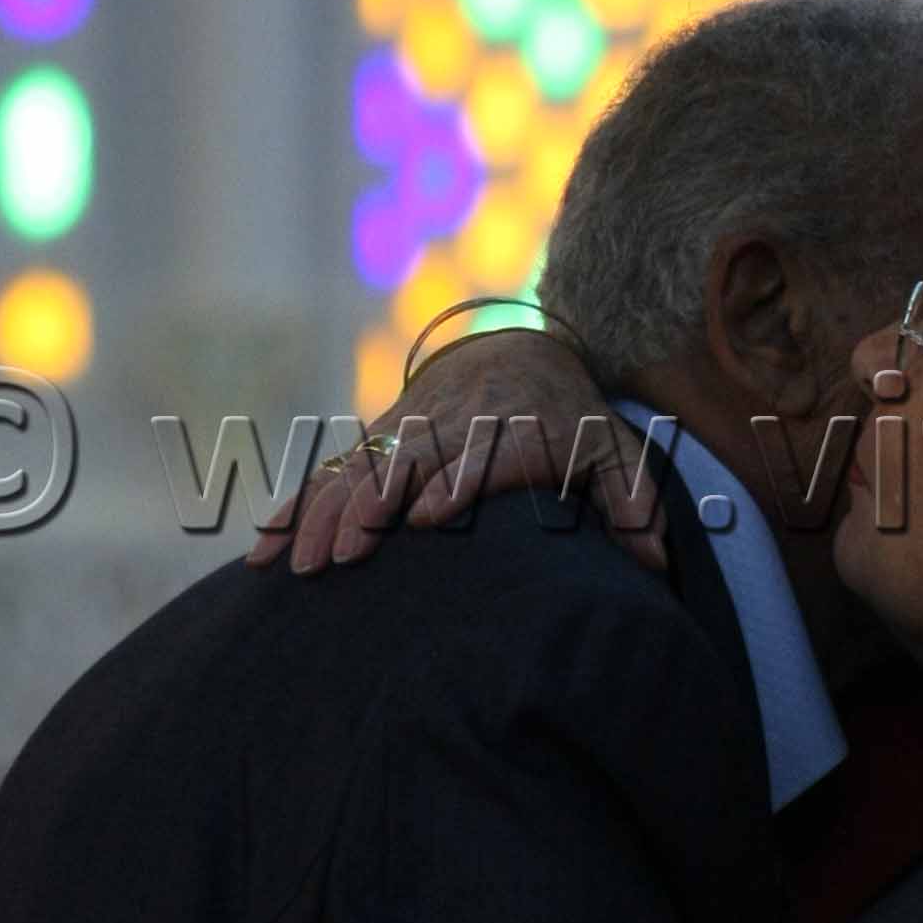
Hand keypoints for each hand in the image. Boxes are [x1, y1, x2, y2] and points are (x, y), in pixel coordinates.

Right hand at [247, 329, 667, 576]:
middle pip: (403, 466)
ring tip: (297, 566)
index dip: (453, 481)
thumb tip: (658, 563)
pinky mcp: (375, 446)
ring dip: (322, 516)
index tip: (427, 516)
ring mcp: (405, 435)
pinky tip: (263, 549)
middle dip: (369, 508)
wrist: (519, 357)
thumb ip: (633, 505)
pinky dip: (295, 509)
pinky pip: (328, 476)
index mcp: (509, 427)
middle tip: (342, 557)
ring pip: (355, 473)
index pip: (479, 454)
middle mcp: (449, 427)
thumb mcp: (614, 453)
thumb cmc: (574, 422)